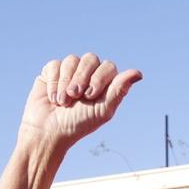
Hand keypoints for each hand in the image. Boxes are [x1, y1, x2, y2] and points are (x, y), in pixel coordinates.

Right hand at [18, 53, 141, 155]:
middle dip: (82, 77)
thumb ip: (119, 90)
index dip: (99, 78)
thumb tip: (138, 73)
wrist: (50, 131)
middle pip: (90, 58)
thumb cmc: (79, 124)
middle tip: (76, 96)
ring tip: (63, 101)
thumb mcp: (103, 110)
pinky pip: (55, 64)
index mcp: (104, 83)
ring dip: (66, 82)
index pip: (108, 66)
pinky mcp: (52, 71)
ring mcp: (70, 70)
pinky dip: (54, 82)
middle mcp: (88, 73)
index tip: (90, 96)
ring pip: (72, 59)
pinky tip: (54, 97)